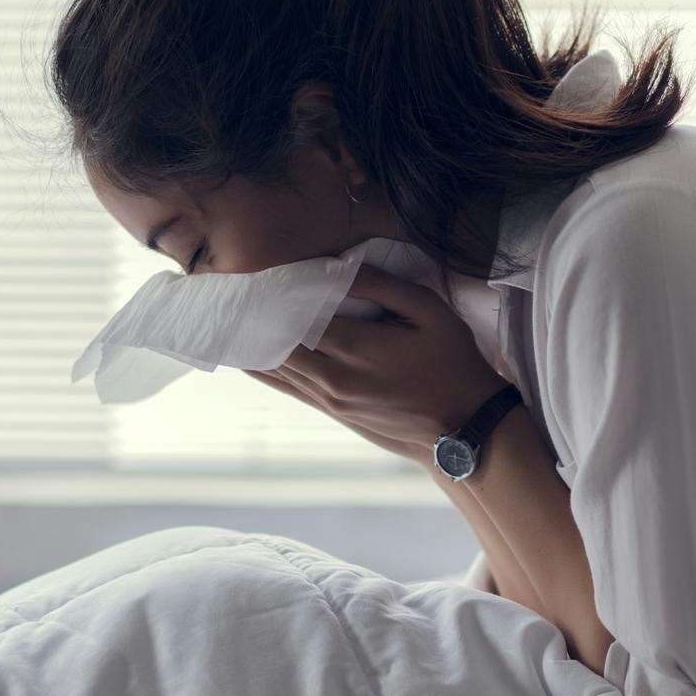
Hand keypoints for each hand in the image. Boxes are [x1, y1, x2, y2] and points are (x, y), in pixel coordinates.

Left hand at [243, 262, 508, 452]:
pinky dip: (262, 365)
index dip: (274, 292)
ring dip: (252, 339)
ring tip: (231, 312)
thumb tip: (337, 267)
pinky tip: (245, 349)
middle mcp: (334, 377)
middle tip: (234, 286)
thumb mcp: (430, 311)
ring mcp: (329, 398)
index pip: (297, 313)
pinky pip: (283, 385)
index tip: (256, 269)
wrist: (464, 428)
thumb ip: (382, 285)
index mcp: (357, 348)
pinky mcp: (330, 410)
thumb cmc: (452, 363)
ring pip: (273, 366)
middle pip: (276, 340)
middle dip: (256, 314)